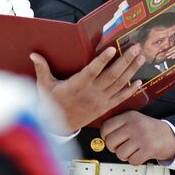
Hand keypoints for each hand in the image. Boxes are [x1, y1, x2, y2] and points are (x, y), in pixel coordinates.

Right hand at [30, 46, 144, 132]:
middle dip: (125, 60)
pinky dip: (131, 90)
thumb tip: (33, 54)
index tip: (111, 49)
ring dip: (131, 70)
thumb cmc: (52, 104)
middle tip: (135, 48)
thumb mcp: (44, 86)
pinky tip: (140, 81)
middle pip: (112, 75)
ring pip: (119, 84)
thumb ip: (42, 68)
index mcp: (78, 85)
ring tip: (140, 58)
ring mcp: (100, 100)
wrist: (59, 125)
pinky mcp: (105, 107)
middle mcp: (92, 92)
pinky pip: (121, 98)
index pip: (92, 70)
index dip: (102, 60)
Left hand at [99, 111, 174, 164]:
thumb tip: (102, 136)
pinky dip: (135, 161)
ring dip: (125, 156)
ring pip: (120, 154)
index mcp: (129, 116)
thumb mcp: (134, 119)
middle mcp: (135, 125)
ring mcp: (142, 137)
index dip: (105, 136)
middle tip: (122, 146)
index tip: (111, 138)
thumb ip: (119, 124)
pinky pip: (132, 161)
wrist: (170, 135)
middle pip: (110, 142)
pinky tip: (140, 154)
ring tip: (132, 150)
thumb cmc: (149, 129)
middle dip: (114, 148)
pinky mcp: (149, 149)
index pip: (106, 127)